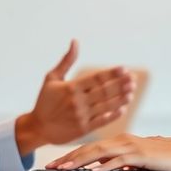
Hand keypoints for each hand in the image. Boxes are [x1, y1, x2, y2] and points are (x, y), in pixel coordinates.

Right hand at [15, 40, 134, 155]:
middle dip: (121, 84)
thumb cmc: (45, 101)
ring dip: (121, 98)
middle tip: (133, 80)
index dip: (112, 73)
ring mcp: (81, 116)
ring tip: (131, 92)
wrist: (37, 127)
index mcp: (71, 87)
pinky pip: (102, 121)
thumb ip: (66, 61)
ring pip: (106, 106)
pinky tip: (122, 108)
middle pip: (105, 91)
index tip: (124, 69)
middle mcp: (78, 101)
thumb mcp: (52, 78)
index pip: (96, 78)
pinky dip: (114, 115)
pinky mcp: (83, 129)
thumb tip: (75, 41)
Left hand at [46, 134, 170, 170]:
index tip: (57, 163)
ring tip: (65, 168)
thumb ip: (118, 159)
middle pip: (90, 149)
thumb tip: (102, 165)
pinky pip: (119, 160)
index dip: (72, 155)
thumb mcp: (136, 157)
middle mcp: (122, 140)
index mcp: (120, 140)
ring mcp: (131, 146)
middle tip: (52, 166)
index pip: (91, 147)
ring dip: (81, 161)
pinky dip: (105, 165)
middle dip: (69, 158)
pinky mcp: (140, 154)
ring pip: (100, 153)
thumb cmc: (162, 156)